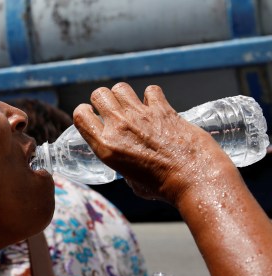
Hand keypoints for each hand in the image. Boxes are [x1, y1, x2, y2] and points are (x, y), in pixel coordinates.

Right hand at [72, 83, 234, 203]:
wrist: (195, 179)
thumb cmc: (164, 187)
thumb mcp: (131, 182)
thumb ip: (124, 165)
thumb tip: (131, 160)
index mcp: (106, 147)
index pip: (80, 115)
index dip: (84, 112)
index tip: (92, 115)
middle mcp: (119, 127)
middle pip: (98, 94)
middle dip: (104, 100)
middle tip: (113, 111)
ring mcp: (141, 115)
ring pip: (121, 88)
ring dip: (125, 96)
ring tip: (133, 107)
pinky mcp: (163, 109)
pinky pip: (151, 90)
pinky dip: (153, 97)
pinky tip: (157, 108)